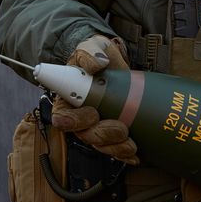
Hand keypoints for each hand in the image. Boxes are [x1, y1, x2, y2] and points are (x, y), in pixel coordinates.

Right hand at [49, 35, 138, 164]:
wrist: (114, 62)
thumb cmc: (97, 55)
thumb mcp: (92, 46)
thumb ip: (90, 52)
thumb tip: (97, 64)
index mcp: (68, 99)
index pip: (63, 117)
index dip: (74, 121)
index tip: (92, 113)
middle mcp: (80, 116)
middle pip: (85, 135)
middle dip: (102, 136)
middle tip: (120, 128)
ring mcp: (98, 125)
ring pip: (102, 145)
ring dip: (116, 148)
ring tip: (131, 144)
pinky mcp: (114, 131)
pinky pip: (116, 149)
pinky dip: (126, 154)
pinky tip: (137, 155)